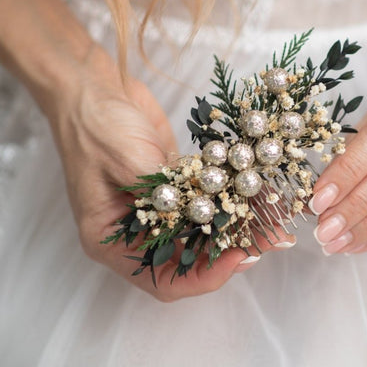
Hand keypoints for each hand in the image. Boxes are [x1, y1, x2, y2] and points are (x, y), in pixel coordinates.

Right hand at [42, 68, 292, 300]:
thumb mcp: (127, 160)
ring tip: (274, 222)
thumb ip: (167, 192)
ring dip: (238, 229)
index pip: (161, 280)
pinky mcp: (175, 189)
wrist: (92, 86)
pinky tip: (259, 194)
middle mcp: (134, 235)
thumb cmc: (95, 126)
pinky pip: (207, 205)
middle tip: (270, 239)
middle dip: (230, 253)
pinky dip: (232, 202)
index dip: (203, 277)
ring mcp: (157, 211)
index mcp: (110, 241)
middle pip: (189, 262)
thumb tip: (207, 214)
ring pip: (204, 235)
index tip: (238, 257)